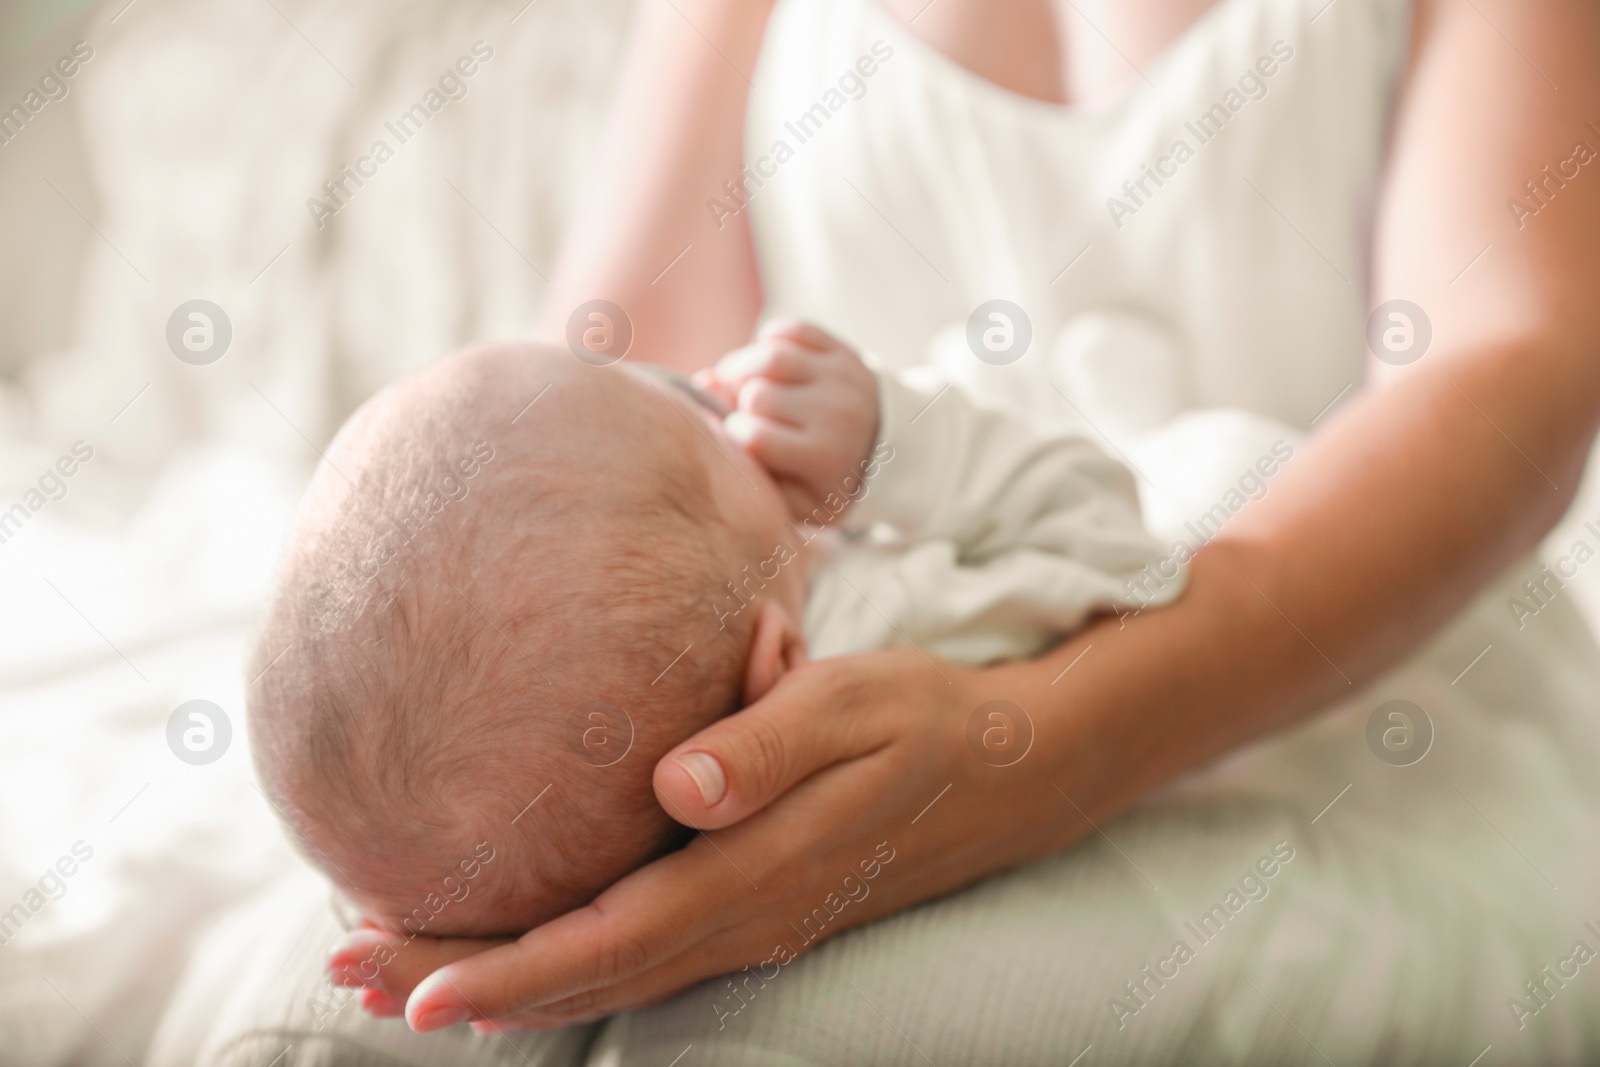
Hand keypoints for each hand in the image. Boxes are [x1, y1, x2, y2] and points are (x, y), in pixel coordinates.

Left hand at [326, 647, 1084, 1031]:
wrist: (1013, 768)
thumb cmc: (925, 721)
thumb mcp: (854, 706)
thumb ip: (766, 746)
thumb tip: (678, 790)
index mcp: (751, 875)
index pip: (604, 942)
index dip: (504, 973)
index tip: (409, 989)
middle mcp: (742, 919)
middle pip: (585, 975)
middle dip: (466, 983)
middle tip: (351, 973)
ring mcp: (752, 923)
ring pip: (608, 974)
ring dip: (504, 981)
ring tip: (403, 974)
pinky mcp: (758, 907)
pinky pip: (641, 953)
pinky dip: (564, 962)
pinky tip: (521, 947)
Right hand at [696, 320, 879, 519]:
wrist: (886, 453)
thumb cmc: (822, 481)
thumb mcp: (790, 497)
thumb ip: (744, 463)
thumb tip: (709, 395)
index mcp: (823, 459)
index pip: (756, 437)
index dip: (732, 433)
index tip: (735, 436)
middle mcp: (836, 415)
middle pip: (757, 395)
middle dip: (737, 402)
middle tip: (737, 409)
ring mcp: (841, 378)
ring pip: (769, 356)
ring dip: (742, 367)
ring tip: (739, 382)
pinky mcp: (843, 352)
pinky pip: (793, 329)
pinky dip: (768, 339)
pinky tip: (766, 364)